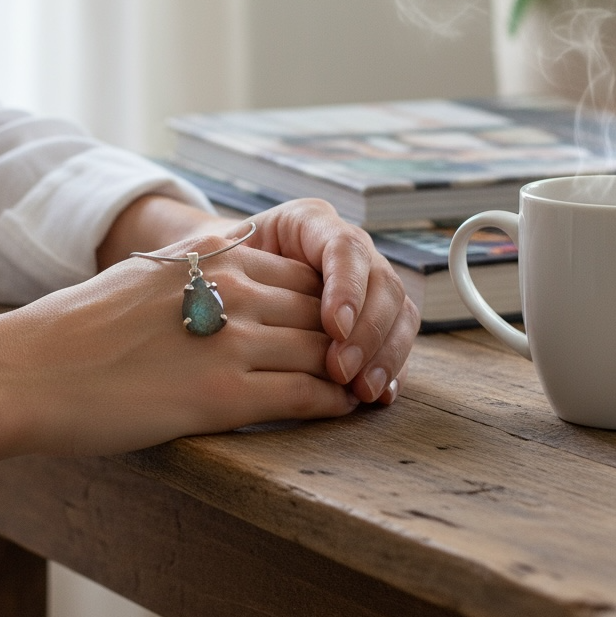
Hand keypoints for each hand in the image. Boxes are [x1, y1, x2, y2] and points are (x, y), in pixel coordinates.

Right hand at [0, 227, 360, 457]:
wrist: (30, 369)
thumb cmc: (76, 329)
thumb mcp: (144, 277)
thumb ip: (194, 278)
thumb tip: (223, 296)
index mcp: (210, 252)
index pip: (300, 273)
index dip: (328, 304)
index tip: (336, 328)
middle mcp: (230, 285)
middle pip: (321, 308)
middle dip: (349, 338)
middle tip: (365, 363)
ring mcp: (231, 337)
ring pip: (324, 349)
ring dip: (351, 372)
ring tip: (364, 390)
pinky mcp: (224, 393)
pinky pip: (307, 395)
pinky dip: (333, 404)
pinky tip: (341, 410)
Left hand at [235, 199, 417, 404]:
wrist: (223, 278)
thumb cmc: (217, 269)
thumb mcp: (221, 259)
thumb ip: (240, 270)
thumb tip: (256, 310)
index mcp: (311, 222)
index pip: (344, 248)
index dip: (346, 288)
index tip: (334, 328)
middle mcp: (348, 246)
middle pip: (381, 282)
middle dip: (368, 330)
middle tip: (343, 370)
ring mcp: (367, 278)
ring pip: (398, 311)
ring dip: (385, 354)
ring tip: (363, 390)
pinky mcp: (375, 314)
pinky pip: (397, 337)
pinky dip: (392, 367)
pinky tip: (379, 394)